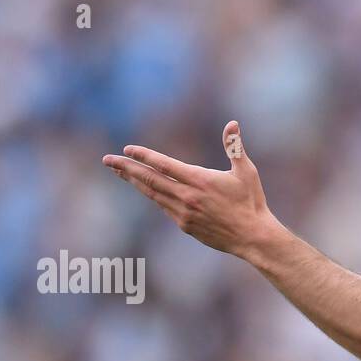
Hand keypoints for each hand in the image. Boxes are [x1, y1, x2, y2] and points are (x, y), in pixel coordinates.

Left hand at [102, 120, 281, 256]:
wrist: (253, 237)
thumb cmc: (251, 202)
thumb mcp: (246, 171)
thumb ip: (234, 146)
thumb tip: (232, 123)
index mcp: (200, 180)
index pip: (164, 165)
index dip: (144, 156)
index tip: (127, 149)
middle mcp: (187, 197)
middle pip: (150, 179)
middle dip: (126, 168)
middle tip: (107, 160)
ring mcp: (184, 213)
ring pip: (152, 194)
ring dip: (135, 182)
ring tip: (120, 172)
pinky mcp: (185, 225)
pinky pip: (164, 207)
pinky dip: (153, 196)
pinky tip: (147, 190)